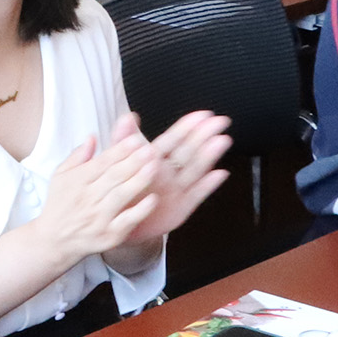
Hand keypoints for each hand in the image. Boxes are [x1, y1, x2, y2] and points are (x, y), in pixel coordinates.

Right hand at [23, 115, 158, 269]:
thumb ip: (77, 156)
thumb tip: (92, 137)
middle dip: (133, 161)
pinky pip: (127, 221)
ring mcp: (99, 218)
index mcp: (77, 181)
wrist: (54, 240)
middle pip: (114, 176)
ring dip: (139, 180)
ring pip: (122, 196)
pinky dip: (140, 210)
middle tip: (150, 149)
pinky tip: (153, 199)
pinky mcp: (109, 235)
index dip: (119, 150)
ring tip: (154, 166)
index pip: (102, 162)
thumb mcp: (60, 176)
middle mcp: (88, 199)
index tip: (134, 139)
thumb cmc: (59, 204)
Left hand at [121, 111, 231, 241]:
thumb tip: (128, 116)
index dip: (187, 126)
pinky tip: (220, 174)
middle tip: (219, 122)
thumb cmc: (119, 190)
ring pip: (195, 168)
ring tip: (221, 141)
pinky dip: (208, 185)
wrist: (118, 222)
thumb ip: (123, 140)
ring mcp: (176, 189)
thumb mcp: (116, 162)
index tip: (203, 114)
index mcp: (153, 159)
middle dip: (204, 135)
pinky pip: (196, 194)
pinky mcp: (181, 207)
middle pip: (188, 150)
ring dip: (208, 155)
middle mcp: (168, 172)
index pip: (173, 138)